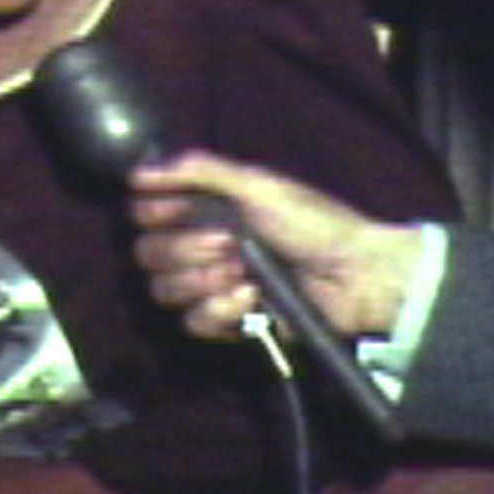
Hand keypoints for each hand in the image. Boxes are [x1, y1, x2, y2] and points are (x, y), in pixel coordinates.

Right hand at [130, 149, 421, 342]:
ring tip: (242, 271)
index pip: (146, 215)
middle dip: (186, 248)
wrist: (352, 275)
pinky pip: (194, 322)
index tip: (177, 210)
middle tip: (227, 242)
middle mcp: (203, 247)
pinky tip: (251, 298)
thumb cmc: (313, 223)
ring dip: (203, 280)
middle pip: (149, 255)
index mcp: (207, 210)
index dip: (154, 213)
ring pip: (165, 290)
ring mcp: (214, 286)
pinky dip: (220, 309)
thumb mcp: (259, 185)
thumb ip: (200, 171)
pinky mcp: (228, 321)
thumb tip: (140, 171)